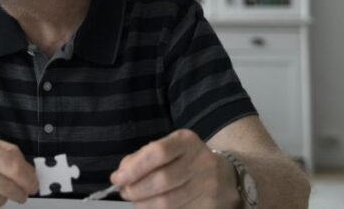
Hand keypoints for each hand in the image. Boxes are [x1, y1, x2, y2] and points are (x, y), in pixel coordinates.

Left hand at [110, 129, 240, 208]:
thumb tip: (120, 175)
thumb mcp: (168, 149)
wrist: (226, 176)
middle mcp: (201, 161)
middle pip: (162, 180)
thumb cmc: (186, 160)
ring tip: (135, 201)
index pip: (157, 153)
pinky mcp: (210, 206)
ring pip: (168, 202)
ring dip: (144, 204)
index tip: (117, 178)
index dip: (134, 168)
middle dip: (136, 189)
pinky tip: (151, 207)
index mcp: (187, 141)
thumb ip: (142, 158)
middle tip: (124, 192)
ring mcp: (209, 186)